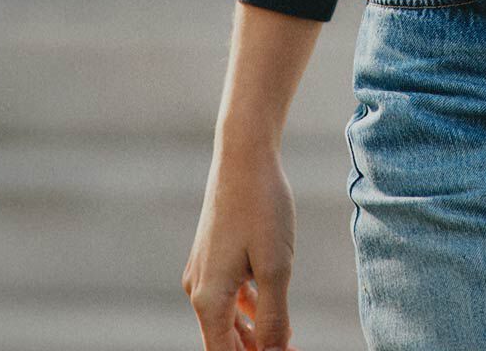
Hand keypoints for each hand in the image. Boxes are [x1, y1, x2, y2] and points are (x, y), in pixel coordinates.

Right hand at [182, 140, 298, 349]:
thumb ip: (274, 318)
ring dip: (251, 334)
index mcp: (208, 299)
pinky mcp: (212, 254)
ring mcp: (202, 270)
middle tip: (287, 350)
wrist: (244, 155)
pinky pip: (227, 294)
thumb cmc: (262, 207)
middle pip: (222, 340)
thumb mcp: (275, 266)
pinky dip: (247, 308)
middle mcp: (197, 289)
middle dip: (253, 350)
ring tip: (283, 341)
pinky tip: (268, 309)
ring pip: (225, 318)